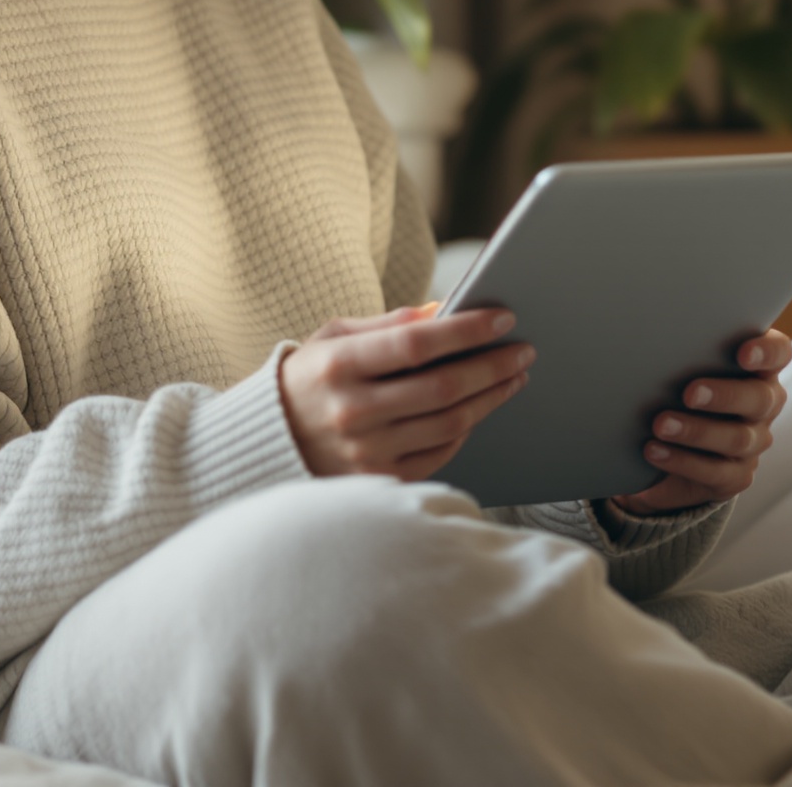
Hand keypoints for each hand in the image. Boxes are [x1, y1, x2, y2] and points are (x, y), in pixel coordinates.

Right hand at [278, 304, 533, 481]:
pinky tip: (479, 408)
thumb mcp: (334, 337)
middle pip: (443, 387)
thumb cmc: (308, 379)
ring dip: (491, 398)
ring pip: (450, 423)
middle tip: (523, 350)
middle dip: (493, 366)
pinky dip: (465, 429)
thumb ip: (390, 324)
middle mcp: (352, 412)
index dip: (466, 330)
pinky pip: (439, 454)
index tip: (503, 318)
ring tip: (513, 377)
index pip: (416, 344)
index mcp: (338, 366)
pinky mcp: (378, 480)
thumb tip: (445, 311)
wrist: (267, 442)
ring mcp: (366, 452)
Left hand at [607, 328, 791, 515]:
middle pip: (760, 398)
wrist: (662, 446)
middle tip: (689, 393)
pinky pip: (716, 471)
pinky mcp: (736, 475)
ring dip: (696, 431)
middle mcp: (764, 404)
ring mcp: (753, 442)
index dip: (766, 352)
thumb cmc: (676, 387)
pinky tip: (654, 451)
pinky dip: (682, 461)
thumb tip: (651, 339)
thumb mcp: (681, 366)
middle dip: (724, 395)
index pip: (778, 353)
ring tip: (661, 425)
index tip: (742, 353)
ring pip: (737, 438)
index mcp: (758, 368)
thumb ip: (684, 352)